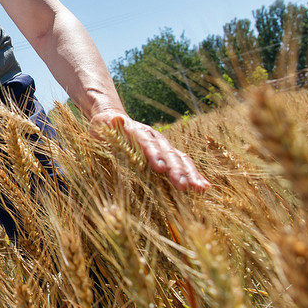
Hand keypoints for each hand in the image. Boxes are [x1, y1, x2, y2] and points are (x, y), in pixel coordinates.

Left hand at [90, 110, 209, 191]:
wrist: (113, 119)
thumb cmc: (104, 129)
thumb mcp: (103, 125)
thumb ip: (111, 125)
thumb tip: (117, 119)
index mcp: (138, 131)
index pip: (147, 143)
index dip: (154, 154)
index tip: (160, 168)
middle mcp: (155, 138)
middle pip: (168, 152)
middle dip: (176, 169)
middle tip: (182, 186)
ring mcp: (163, 146)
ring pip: (180, 158)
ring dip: (189, 173)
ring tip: (199, 188)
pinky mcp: (168, 154)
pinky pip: (184, 164)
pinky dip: (194, 175)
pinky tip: (204, 187)